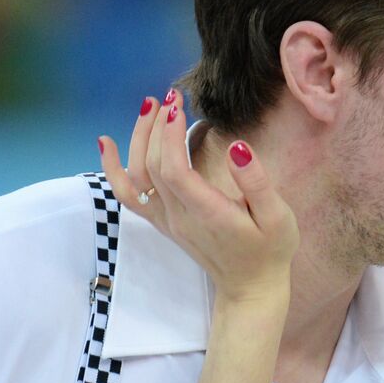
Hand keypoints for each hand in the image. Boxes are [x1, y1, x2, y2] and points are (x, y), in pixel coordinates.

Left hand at [99, 90, 297, 306]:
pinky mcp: (164, 223)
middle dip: (157, 126)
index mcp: (207, 213)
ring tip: (150, 107)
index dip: (170, 134)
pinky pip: (129, 195)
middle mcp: (179, 217)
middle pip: (152, 166)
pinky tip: (106, 144)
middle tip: (172, 95)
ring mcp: (168, 221)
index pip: (173, 169)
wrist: (251, 287)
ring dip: (138, 138)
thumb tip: (238, 148)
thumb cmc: (270, 250)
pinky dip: (113, 169)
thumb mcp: (277, 217)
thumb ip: (256, 183)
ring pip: (137, 176)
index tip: (179, 104)